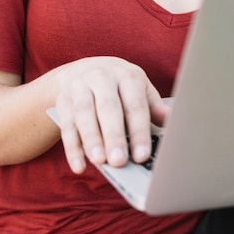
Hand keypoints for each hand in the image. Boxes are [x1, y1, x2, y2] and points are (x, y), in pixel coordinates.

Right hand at [55, 57, 169, 173]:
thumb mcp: (139, 90)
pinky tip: (79, 166)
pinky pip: (66, 125)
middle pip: (108, 108)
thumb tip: (170, 120)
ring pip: (84, 114)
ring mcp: (80, 87)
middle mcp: (102, 77)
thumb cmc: (121, 87)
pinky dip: (72, 147)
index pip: (135, 106)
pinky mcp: (63, 100)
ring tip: (99, 162)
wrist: (85, 68)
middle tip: (119, 161)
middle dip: (114, 136)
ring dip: (91, 140)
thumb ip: (153, 107)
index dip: (139, 132)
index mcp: (127, 76)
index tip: (142, 155)